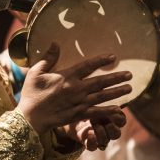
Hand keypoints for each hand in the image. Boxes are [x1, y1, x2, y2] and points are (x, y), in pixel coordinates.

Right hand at [18, 43, 132, 134]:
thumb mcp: (36, 72)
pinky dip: (108, 111)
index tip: (113, 57)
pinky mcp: (78, 115)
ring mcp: (78, 102)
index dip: (101, 60)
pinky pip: (96, 112)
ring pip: (102, 96)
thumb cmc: (31, 93)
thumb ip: (49, 57)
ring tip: (129, 88)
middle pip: (100, 81)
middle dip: (116, 77)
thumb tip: (56, 42)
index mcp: (66, 76)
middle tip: (129, 74)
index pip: (88, 66)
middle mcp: (75, 88)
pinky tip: (119, 109)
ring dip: (117, 91)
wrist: (30, 117)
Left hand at [72, 109, 126, 150]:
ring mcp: (98, 138)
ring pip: (105, 141)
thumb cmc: (86, 107)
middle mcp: (107, 131)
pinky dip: (92, 142)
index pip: (121, 121)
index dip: (120, 118)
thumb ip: (104, 105)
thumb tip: (116, 105)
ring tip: (94, 124)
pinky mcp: (88, 143)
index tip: (116, 112)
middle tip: (108, 124)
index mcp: (111, 119)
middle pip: (117, 134)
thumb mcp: (94, 104)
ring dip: (101, 133)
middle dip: (113, 129)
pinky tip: (90, 135)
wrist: (71, 116)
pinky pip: (92, 147)